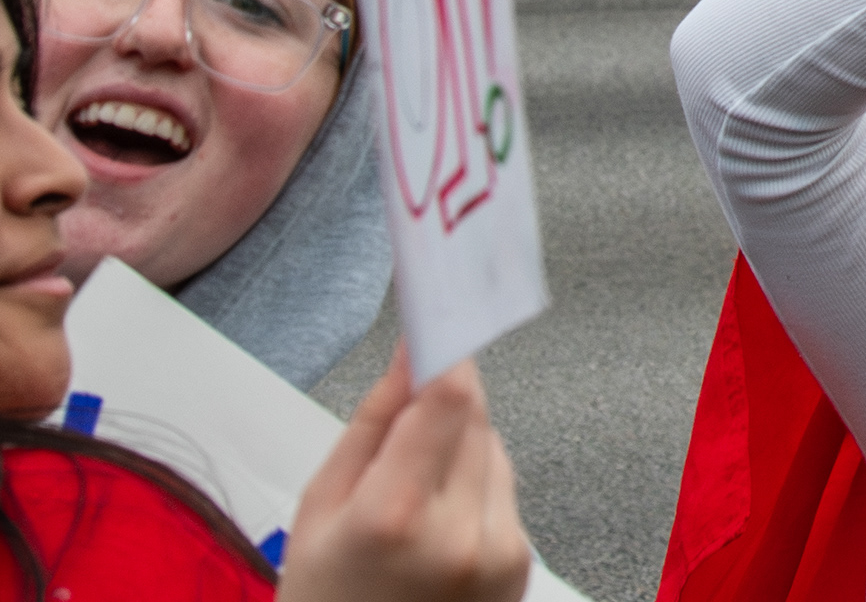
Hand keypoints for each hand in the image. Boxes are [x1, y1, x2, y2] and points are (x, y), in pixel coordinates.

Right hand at [276, 350, 531, 601]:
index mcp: (393, 518)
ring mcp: (498, 552)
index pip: (448, 399)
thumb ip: (370, 425)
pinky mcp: (521, 563)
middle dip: (442, 403)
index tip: (441, 318)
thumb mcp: (317, 511)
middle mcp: (459, 534)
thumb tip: (411, 354)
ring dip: (459, 449)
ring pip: (494, 448)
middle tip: (399, 427)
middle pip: (474, 417)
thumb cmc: (323, 601)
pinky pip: (504, 490)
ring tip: (408, 500)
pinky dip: (475, 489)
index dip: (447, 352)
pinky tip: (434, 529)